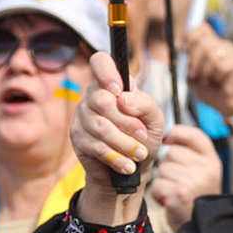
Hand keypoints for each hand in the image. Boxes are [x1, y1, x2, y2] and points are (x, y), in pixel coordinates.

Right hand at [70, 52, 164, 224]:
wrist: (133, 170)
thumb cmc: (144, 139)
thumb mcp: (155, 120)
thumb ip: (145, 104)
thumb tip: (123, 99)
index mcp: (112, 85)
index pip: (100, 62)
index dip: (106, 72)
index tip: (117, 89)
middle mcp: (93, 97)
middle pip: (102, 100)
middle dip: (127, 122)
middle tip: (143, 136)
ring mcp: (82, 118)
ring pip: (100, 127)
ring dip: (125, 143)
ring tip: (139, 154)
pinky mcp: (77, 139)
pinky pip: (96, 146)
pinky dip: (117, 157)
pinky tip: (127, 165)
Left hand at [149, 124, 220, 226]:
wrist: (200, 227)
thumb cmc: (197, 197)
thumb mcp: (204, 172)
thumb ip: (191, 154)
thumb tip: (166, 137)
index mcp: (213, 161)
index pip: (194, 135)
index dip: (177, 133)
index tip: (168, 139)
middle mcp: (205, 170)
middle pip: (171, 153)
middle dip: (168, 166)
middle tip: (179, 181)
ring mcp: (193, 182)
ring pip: (162, 169)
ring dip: (163, 181)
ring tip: (175, 192)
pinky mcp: (178, 195)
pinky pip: (157, 185)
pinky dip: (158, 194)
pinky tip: (169, 201)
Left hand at [183, 24, 232, 118]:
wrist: (229, 106)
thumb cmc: (213, 91)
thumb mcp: (195, 76)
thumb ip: (188, 62)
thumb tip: (179, 47)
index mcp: (215, 46)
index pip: (202, 28)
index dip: (190, 36)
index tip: (183, 50)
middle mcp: (225, 46)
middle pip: (204, 40)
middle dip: (193, 59)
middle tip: (193, 75)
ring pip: (211, 53)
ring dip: (204, 71)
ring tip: (207, 81)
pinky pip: (220, 65)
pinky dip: (215, 76)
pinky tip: (219, 82)